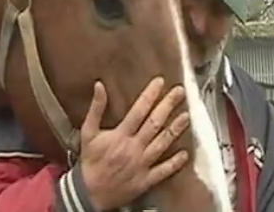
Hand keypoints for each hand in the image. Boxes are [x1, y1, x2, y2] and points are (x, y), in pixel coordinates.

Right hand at [79, 77, 190, 211]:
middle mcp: (134, 148)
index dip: (150, 95)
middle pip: (154, 123)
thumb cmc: (90, 161)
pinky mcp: (146, 179)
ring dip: (175, 129)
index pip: (138, 110)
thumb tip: (100, 86)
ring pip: (162, 143)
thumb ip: (96, 109)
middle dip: (168, 106)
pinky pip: (164, 170)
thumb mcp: (87, 133)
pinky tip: (185, 153)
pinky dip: (175, 163)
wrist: (90, 193)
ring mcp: (142, 164)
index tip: (160, 81)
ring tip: (186, 116)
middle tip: (180, 92)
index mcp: (120, 135)